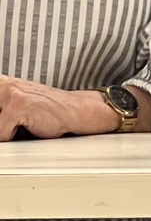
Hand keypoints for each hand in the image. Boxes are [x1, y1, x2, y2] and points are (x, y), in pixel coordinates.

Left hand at [0, 75, 120, 140]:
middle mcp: (3, 84)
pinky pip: (1, 134)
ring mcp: (10, 94)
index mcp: (2, 83)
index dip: (1, 117)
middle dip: (2, 124)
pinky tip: (29, 128)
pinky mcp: (17, 107)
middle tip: (17, 123)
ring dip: (6, 131)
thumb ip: (2, 106)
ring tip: (22, 125)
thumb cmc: (48, 109)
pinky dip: (13, 138)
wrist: (74, 111)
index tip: (7, 120)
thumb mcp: (17, 101)